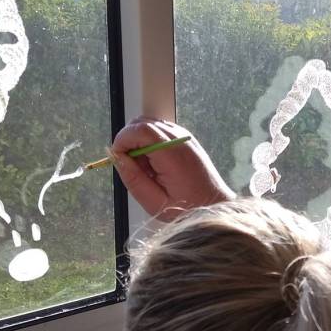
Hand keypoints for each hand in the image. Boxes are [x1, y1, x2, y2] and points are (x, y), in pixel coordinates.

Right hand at [111, 118, 234, 219]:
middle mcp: (180, 139)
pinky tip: (156, 164)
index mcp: (173, 153)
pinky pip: (160, 131)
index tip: (118, 158)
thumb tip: (116, 157)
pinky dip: (150, 142)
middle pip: (143, 122)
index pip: (140, 129)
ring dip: (139, 141)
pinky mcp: (186, 138)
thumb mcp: (154, 201)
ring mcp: (185, 136)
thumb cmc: (188, 208)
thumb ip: (133, 178)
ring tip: (147, 168)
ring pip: (150, 124)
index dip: (122, 140)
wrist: (215, 205)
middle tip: (134, 167)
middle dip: (129, 141)